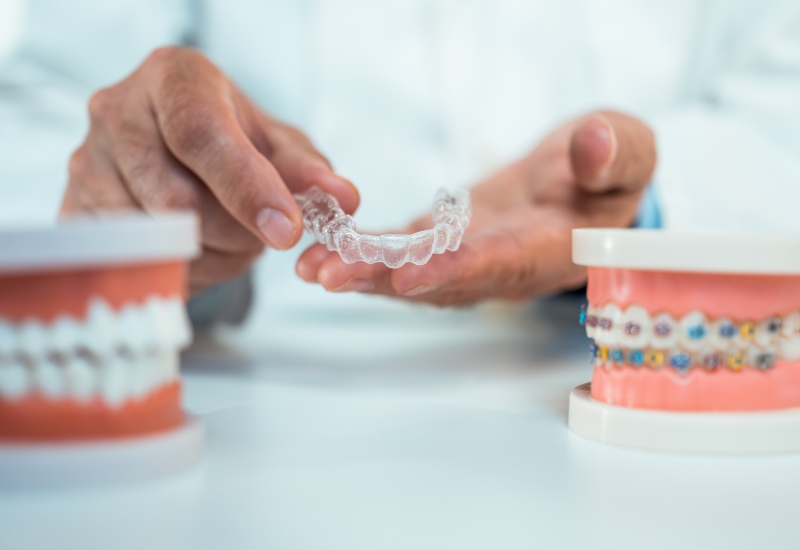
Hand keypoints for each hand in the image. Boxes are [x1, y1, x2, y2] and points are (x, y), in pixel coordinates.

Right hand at [61, 47, 358, 294]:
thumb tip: (343, 197)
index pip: (201, 132)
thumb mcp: (277, 146)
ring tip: (223, 235)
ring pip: (154, 240)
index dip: (246, 187)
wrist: (170, 149)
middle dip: (233, 234)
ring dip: (208, 256)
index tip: (286, 231)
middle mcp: (116, 111)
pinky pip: (131, 264)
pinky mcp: (72, 212)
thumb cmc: (231, 142)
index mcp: (173, 78)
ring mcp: (85, 163)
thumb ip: (308, 170)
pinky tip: (193, 249)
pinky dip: (177, 271)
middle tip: (258, 235)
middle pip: (176, 198)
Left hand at [296, 111, 654, 305]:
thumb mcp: (628, 153)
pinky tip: (321, 250)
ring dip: (362, 274)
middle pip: (440, 281)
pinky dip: (364, 252)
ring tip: (310, 269)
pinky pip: (403, 253)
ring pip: (413, 275)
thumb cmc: (609, 173)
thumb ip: (615, 155)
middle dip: (385, 280)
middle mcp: (501, 266)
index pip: (500, 264)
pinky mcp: (445, 244)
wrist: (583, 188)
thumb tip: (592, 145)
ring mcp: (468, 259)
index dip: (456, 271)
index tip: (409, 275)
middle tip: (329, 275)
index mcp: (547, 248)